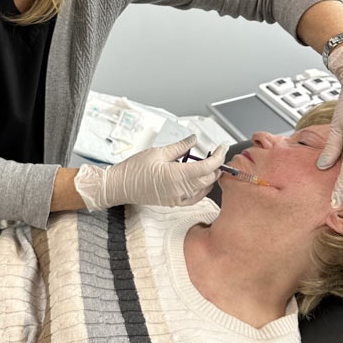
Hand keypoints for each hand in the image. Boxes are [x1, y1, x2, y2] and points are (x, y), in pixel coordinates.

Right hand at [74, 135, 226, 209]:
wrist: (120, 186)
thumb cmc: (134, 169)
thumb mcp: (158, 152)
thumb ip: (179, 147)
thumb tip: (193, 140)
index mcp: (176, 175)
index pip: (207, 166)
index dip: (218, 156)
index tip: (222, 147)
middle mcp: (179, 189)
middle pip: (208, 178)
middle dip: (216, 165)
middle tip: (215, 153)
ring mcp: (177, 198)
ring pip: (203, 189)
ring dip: (210, 176)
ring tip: (208, 164)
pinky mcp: (174, 202)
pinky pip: (195, 198)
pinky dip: (202, 188)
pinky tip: (200, 180)